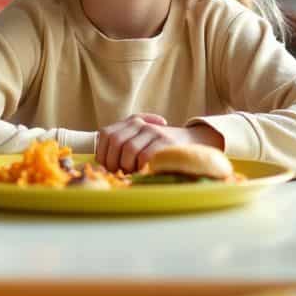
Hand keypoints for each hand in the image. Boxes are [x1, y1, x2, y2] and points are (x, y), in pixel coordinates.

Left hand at [95, 114, 223, 173]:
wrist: (193, 142)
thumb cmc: (161, 148)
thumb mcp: (142, 141)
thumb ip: (124, 146)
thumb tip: (102, 167)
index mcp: (132, 122)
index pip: (106, 133)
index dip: (102, 152)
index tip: (107, 167)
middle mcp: (141, 124)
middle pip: (115, 141)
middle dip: (113, 162)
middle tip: (120, 173)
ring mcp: (154, 132)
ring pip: (129, 148)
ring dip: (127, 166)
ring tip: (134, 172)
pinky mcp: (166, 142)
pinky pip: (145, 156)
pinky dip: (141, 167)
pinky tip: (145, 171)